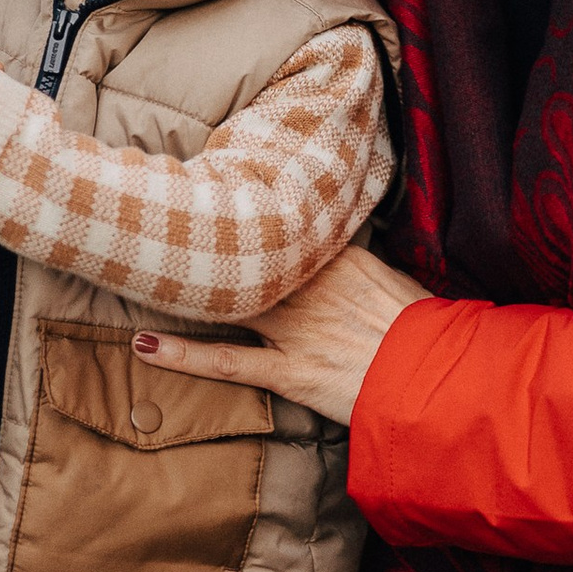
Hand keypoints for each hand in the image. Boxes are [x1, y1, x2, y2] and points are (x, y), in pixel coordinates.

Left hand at [132, 241, 432, 430]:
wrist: (440, 378)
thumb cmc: (426, 331)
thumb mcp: (395, 279)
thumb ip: (355, 259)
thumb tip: (338, 238)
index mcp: (334, 257)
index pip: (277, 226)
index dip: (239, 214)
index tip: (204, 193)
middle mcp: (307, 285)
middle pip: (242, 257)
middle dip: (198, 243)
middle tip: (150, 222)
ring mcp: (295, 328)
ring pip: (225, 300)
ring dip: (177, 292)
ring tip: (132, 275)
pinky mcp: (288, 371)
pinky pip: (225, 361)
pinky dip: (182, 354)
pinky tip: (144, 345)